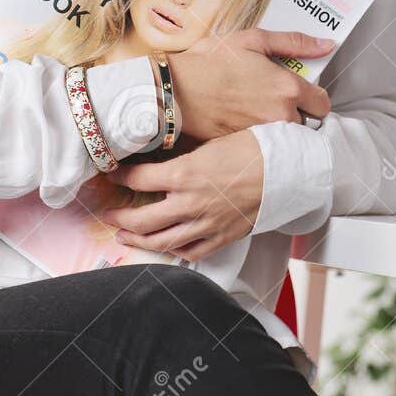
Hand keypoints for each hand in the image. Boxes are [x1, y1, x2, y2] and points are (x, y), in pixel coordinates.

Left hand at [101, 129, 264, 260]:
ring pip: (161, 241)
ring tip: (124, 237)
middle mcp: (189, 203)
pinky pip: (191, 252)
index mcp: (184, 175)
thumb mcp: (210, 143)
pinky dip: (174, 251)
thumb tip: (161, 159)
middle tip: (108, 214)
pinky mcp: (222, 237)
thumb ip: (183, 158)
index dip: (120, 176)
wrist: (286, 170)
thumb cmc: (252, 149)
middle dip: (119, 218)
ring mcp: (205, 224)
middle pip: (141, 220)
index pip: (138, 179)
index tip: (112, 174)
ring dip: (137, 241)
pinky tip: (166, 246)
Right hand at [166, 28, 333, 141]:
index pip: (323, 104)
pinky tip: (243, 121)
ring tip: (256, 110)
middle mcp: (280, 115)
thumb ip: (294, 42)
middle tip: (274, 99)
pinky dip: (259, 136)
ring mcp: (263, 134)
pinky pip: (264, 145)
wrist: (176, 90)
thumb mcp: (253, 40)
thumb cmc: (211, 61)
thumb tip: (327, 45)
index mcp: (288, 88)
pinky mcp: (246, 146)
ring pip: (285, 136)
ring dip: (278, 126)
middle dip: (295, 113)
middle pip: (306, 123)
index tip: (302, 93)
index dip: (314, 98)